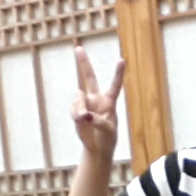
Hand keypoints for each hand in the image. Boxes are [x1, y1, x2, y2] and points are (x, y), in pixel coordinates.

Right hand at [71, 46, 124, 160]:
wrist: (97, 147)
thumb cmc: (108, 138)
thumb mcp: (108, 131)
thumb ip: (98, 121)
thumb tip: (84, 115)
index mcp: (110, 102)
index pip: (115, 85)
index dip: (118, 73)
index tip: (122, 60)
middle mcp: (97, 99)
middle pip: (90, 78)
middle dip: (84, 63)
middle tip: (78, 48)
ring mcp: (85, 104)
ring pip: (78, 97)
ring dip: (79, 107)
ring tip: (83, 118)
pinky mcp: (76, 111)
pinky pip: (73, 108)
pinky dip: (75, 114)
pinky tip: (80, 121)